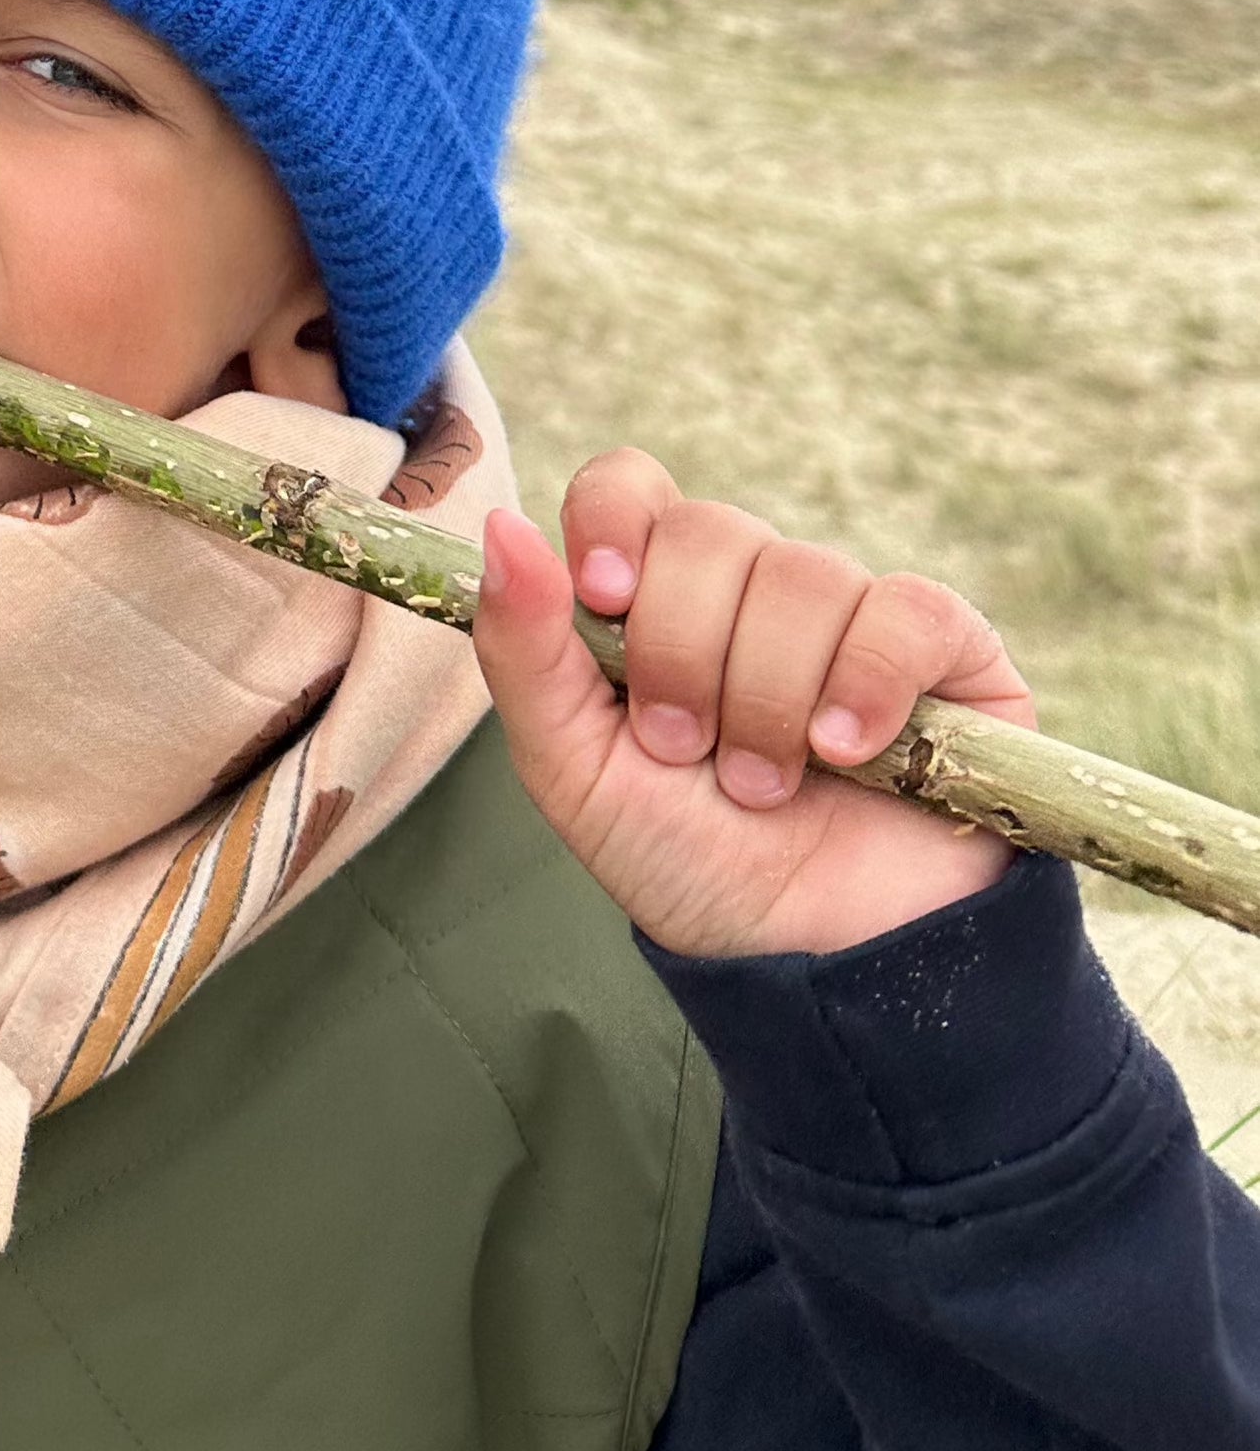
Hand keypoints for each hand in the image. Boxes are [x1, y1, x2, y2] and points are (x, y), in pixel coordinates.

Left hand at [471, 449, 1036, 957]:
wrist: (813, 963)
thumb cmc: (684, 860)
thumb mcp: (573, 768)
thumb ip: (524, 649)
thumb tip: (503, 525)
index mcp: (654, 597)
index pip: (629, 487)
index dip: (617, 524)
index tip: (606, 599)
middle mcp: (751, 588)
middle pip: (710, 531)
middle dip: (684, 653)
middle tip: (684, 748)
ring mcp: (850, 613)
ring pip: (803, 575)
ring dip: (767, 697)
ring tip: (762, 783)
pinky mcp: (947, 652)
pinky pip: (907, 612)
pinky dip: (866, 683)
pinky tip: (847, 753)